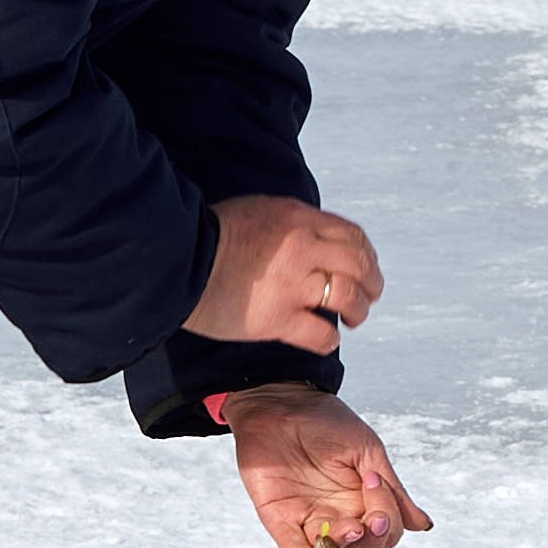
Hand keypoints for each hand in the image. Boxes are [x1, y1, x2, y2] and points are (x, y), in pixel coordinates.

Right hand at [190, 194, 381, 351]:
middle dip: (372, 282)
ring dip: (358, 310)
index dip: (367, 254)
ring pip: (348, 297)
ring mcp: (291, 285)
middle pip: (358, 265)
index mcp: (298, 219)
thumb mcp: (258, 209)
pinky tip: (328, 338)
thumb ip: (291, 222)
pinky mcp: (276, 319)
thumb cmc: (209, 234)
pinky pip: (320, 333)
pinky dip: (329, 338)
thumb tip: (314, 235)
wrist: (175, 260)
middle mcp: (302, 249)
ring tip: (355, 318)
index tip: (367, 266)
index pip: (352, 235)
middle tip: (371, 294)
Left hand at [227, 386, 434, 547]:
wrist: (281, 400)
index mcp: (362, 499)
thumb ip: (392, 490)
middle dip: (371, 540)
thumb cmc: (326, 421)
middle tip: (370, 519)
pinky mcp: (280, 518)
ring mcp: (309, 518)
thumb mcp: (367, 451)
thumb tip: (424, 525)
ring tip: (349, 529)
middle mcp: (338, 514)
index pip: (385, 531)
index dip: (388, 519)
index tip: (374, 483)